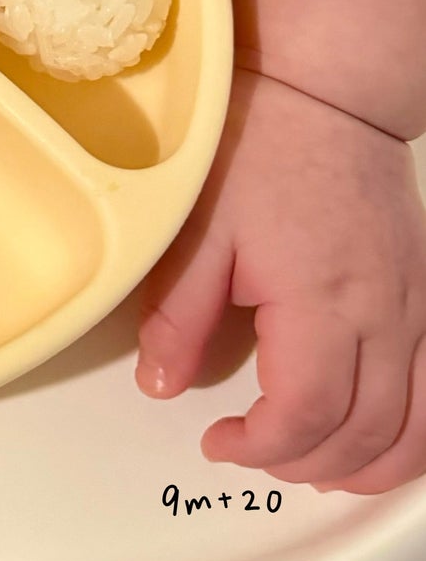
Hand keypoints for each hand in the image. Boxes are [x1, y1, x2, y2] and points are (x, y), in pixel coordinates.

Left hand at [137, 63, 425, 491]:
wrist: (326, 96)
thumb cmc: (261, 147)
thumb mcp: (198, 229)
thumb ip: (178, 315)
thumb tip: (160, 383)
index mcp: (322, 303)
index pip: (305, 415)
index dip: (259, 447)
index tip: (217, 442)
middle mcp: (385, 317)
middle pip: (364, 435)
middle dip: (304, 463)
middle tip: (251, 453)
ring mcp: (417, 311)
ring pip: (417, 429)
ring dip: (367, 464)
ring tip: (309, 463)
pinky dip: (411, 434)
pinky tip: (373, 435)